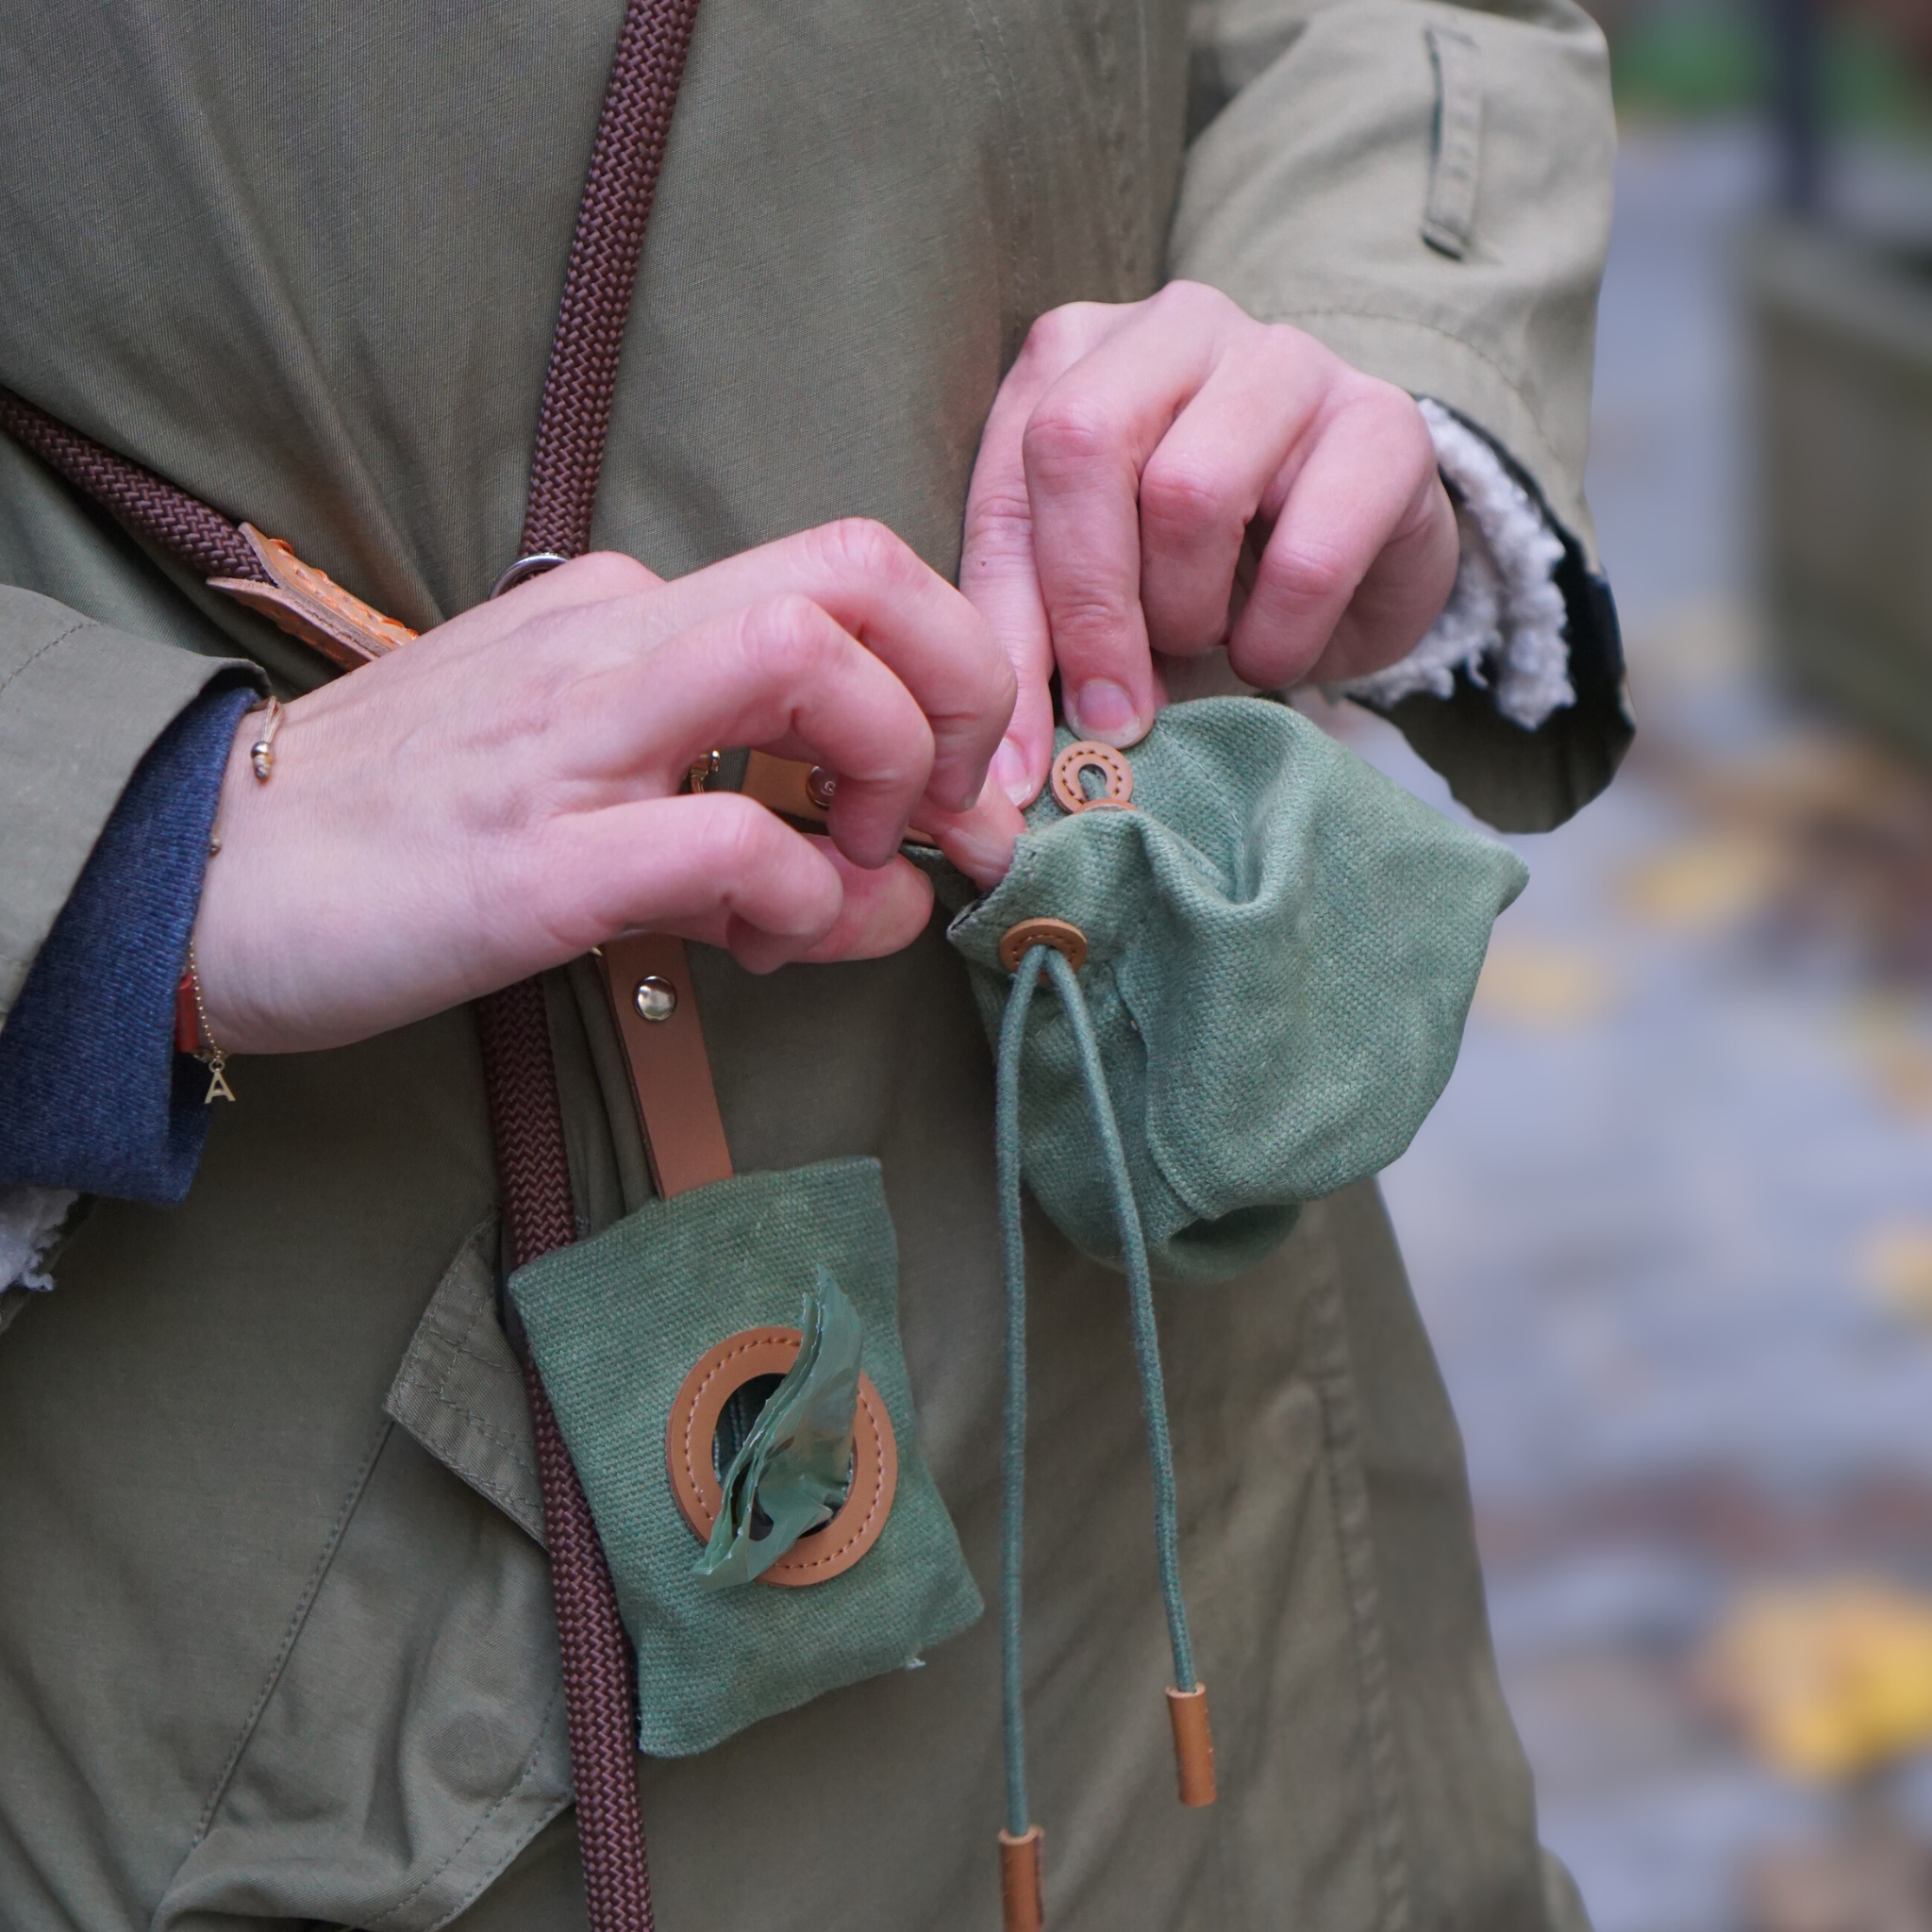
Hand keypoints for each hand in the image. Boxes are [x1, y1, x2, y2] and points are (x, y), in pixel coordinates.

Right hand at [192, 524, 1019, 1053]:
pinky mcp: (537, 855)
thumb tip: (880, 880)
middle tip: (946, 812)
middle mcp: (613, 644)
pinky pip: (732, 843)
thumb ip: (735, 814)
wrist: (204, 879)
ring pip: (810, 664)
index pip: (847, 579)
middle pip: (860, 570)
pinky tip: (770, 945)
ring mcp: (572, 738)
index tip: (957, 791)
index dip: (950, 671)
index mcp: (627, 616)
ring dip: (887, 775)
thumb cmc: (400, 832)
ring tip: (847, 877)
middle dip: (965, 687)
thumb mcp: (586, 791)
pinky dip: (801, 901)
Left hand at [960, 281, 1459, 802]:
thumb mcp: (1097, 596)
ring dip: (1188, 613)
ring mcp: (1285, 358)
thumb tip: (1012, 759)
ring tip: (1206, 641)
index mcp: (1074, 355)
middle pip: (1081, 444)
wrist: (1360, 556)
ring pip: (1191, 491)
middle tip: (1117, 711)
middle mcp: (1172, 326)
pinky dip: (1279, 637)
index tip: (1013, 759)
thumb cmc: (1202, 570)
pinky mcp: (1384, 422)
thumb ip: (1039, 636)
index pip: (1006, 487)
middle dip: (1089, 608)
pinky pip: (1309, 554)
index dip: (1003, 633)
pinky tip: (1273, 647)